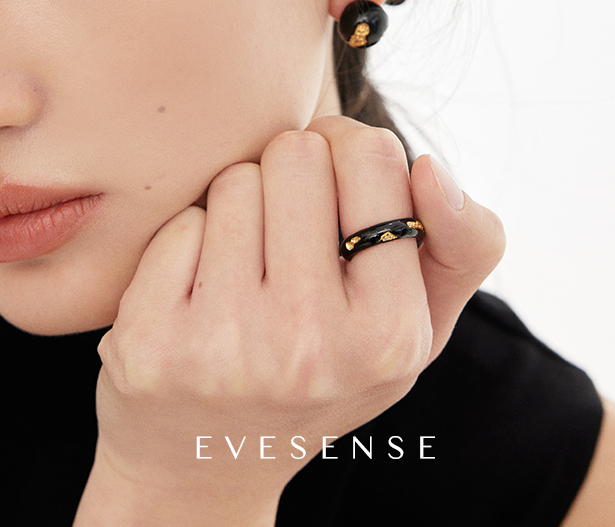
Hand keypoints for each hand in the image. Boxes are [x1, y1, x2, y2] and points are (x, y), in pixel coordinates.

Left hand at [75, 116, 504, 524]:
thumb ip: (463, 242)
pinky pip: (180, 222)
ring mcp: (225, 346)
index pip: (373, 154)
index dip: (352, 152)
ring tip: (249, 268)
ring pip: (235, 181)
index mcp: (391, 332)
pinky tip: (201, 290)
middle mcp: (310, 343)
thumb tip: (431, 165)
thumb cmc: (329, 373)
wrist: (213, 462)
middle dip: (294, 175)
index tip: (339, 187)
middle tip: (291, 231)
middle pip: (297, 153)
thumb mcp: (420, 323)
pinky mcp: (151, 343)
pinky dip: (193, 240)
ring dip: (243, 208)